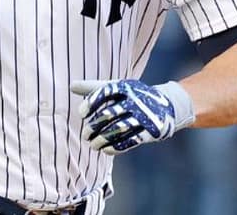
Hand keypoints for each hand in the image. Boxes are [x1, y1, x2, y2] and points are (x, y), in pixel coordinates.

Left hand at [70, 79, 194, 154]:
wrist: (165, 106)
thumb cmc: (132, 96)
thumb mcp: (117, 88)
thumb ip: (94, 88)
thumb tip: (71, 86)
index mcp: (125, 88)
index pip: (105, 92)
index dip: (91, 103)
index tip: (81, 114)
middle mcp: (134, 101)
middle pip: (109, 114)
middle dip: (94, 127)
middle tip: (85, 135)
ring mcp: (143, 116)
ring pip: (118, 129)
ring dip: (102, 139)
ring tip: (93, 145)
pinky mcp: (150, 131)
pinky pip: (131, 141)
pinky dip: (116, 147)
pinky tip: (106, 150)